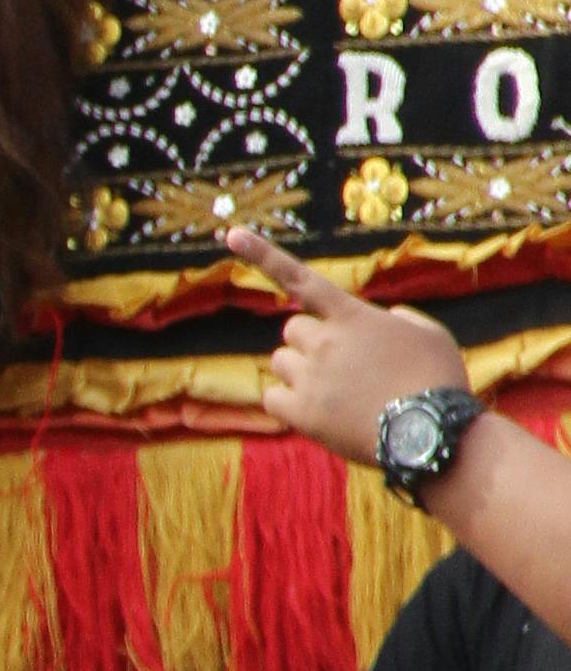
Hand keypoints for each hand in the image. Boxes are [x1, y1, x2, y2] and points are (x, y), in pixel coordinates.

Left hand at [233, 231, 472, 467]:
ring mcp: (311, 377)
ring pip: (282, 361)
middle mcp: (325, 341)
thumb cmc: (438, 382)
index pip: (301, 279)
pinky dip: (288, 404)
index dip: (263, 255)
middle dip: (310, 342)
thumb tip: (385, 318)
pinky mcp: (302, 413)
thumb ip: (400, 318)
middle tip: (341, 366)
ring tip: (338, 393)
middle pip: (292, 329)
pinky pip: (272, 398)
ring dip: (300, 371)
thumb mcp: (429, 335)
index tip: (232, 236)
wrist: (430, 434)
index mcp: (353, 316)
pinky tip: (319, 413)